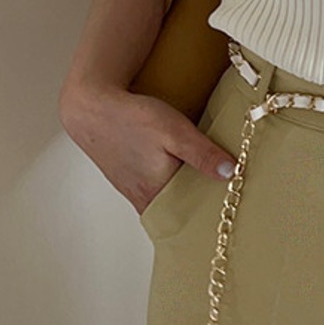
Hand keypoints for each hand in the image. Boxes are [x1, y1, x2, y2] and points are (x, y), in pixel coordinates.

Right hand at [58, 81, 238, 215]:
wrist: (91, 105)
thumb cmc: (132, 118)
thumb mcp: (175, 132)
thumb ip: (203, 155)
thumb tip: (232, 174)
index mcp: (155, 195)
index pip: (188, 219)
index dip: (208, 218)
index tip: (230, 216)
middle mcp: (142, 198)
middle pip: (178, 212)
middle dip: (200, 208)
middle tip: (227, 201)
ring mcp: (133, 189)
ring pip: (166, 200)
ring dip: (185, 195)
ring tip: (210, 186)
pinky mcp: (129, 176)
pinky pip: (156, 188)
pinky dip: (170, 184)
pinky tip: (181, 170)